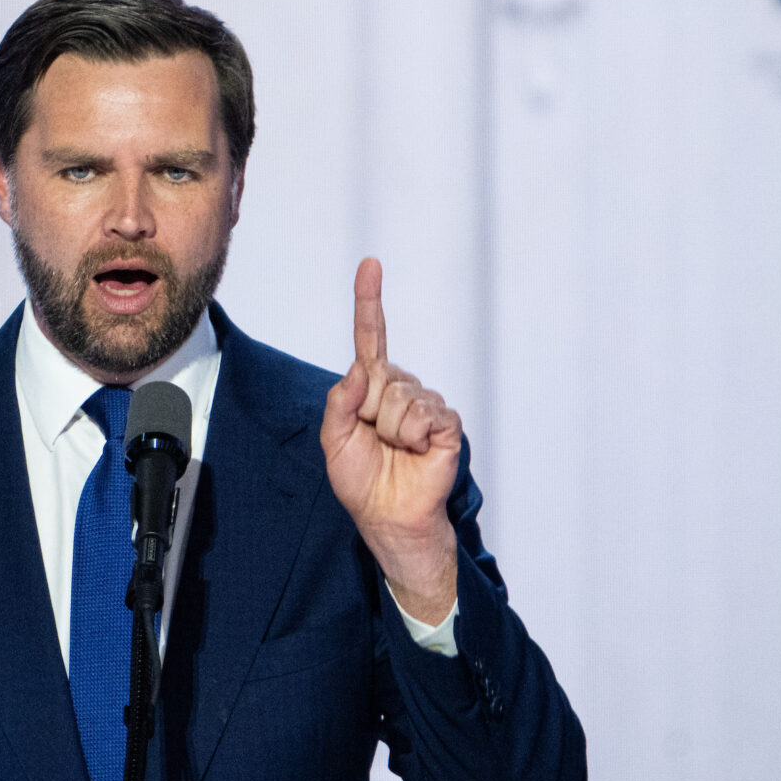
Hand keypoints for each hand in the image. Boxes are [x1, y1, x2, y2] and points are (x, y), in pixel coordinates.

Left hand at [320, 258, 460, 624]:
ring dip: (390, 431)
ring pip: (400, 398)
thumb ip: (341, 400)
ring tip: (395, 451)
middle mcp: (400, 388)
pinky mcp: (446, 422)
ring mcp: (426, 403)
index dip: (370, 300)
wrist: (388, 515)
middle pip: (380, 377)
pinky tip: (416, 451)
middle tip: (375, 442)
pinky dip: (413, 437)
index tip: (371, 264)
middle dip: (369, 414)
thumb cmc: (360, 478)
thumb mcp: (333, 438)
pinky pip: (425, 415)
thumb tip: (361, 370)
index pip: (370, 337)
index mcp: (371, 386)